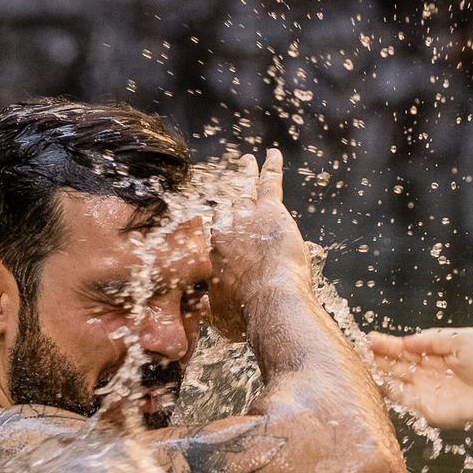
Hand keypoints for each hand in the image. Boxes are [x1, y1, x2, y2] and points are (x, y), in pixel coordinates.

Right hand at [207, 150, 311, 341]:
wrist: (270, 303)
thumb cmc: (245, 315)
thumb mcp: (219, 317)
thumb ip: (208, 309)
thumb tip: (199, 312)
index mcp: (209, 254)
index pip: (206, 232)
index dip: (208, 224)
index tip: (207, 218)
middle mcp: (222, 231)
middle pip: (222, 206)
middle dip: (223, 193)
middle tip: (223, 183)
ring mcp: (245, 218)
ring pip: (243, 189)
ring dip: (244, 173)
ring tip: (246, 161)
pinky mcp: (270, 212)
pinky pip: (269, 183)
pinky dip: (271, 167)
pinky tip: (272, 155)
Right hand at [367, 326, 472, 428]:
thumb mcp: (461, 339)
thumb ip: (432, 338)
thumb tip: (406, 341)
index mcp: (439, 355)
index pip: (408, 348)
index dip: (388, 344)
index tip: (369, 338)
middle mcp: (430, 374)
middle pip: (397, 363)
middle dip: (377, 355)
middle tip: (357, 347)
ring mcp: (426, 391)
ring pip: (395, 379)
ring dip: (377, 371)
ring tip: (358, 360)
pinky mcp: (426, 408)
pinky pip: (401, 397)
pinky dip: (385, 388)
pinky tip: (372, 378)